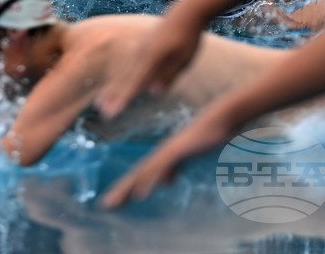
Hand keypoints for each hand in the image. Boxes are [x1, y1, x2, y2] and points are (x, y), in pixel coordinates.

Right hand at [95, 13, 203, 119]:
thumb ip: (168, 75)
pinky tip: (115, 88)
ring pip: (124, 73)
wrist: (184, 13)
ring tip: (102, 103)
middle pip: (126, 79)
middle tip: (104, 112)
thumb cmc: (188, 37)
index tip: (114, 111)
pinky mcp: (141, 50)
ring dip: (113, 89)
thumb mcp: (184, 59)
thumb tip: (153, 92)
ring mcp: (139, 51)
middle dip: (114, 96)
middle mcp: (141, 54)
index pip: (136, 82)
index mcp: (152, 57)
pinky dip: (120, 80)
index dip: (124, 97)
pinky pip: (128, 68)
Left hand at [99, 106, 232, 208]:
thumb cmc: (206, 136)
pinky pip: (161, 168)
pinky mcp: (178, 150)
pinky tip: (141, 193)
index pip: (141, 174)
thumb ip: (175, 167)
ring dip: (128, 188)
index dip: (126, 187)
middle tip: (105, 205)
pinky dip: (150, 180)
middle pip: (137, 174)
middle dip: (121, 190)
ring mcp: (168, 151)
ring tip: (114, 202)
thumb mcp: (187, 157)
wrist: (219, 118)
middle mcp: (161, 153)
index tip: (114, 201)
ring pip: (144, 172)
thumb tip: (164, 181)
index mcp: (163, 157)